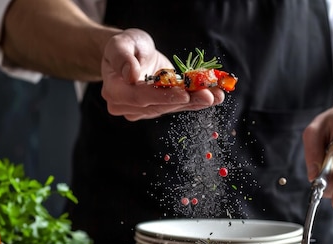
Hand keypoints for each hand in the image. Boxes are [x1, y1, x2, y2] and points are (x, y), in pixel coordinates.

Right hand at [100, 29, 225, 120]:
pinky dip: (197, 100)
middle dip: (187, 100)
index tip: (184, 93)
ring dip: (197, 101)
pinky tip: (215, 97)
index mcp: (115, 92)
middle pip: (160, 106)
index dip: (163, 96)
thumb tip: (130, 75)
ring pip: (172, 107)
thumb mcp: (121, 44)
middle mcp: (127, 106)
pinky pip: (178, 105)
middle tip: (209, 95)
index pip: (140, 97)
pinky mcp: (158, 108)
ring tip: (217, 95)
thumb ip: (122, 57)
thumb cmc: (126, 46)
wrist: (132, 53)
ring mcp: (143, 111)